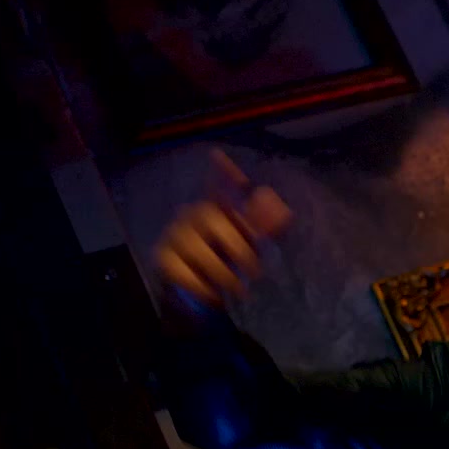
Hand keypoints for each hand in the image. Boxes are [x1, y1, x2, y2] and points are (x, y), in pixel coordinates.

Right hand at [153, 149, 293, 310]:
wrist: (194, 289)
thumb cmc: (225, 259)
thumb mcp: (249, 243)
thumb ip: (265, 227)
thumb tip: (285, 211)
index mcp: (214, 208)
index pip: (215, 186)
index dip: (220, 171)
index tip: (218, 155)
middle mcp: (190, 215)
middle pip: (211, 218)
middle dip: (238, 246)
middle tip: (255, 270)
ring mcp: (174, 236)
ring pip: (198, 249)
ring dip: (223, 273)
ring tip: (238, 288)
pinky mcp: (164, 258)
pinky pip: (184, 272)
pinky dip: (203, 287)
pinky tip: (214, 294)